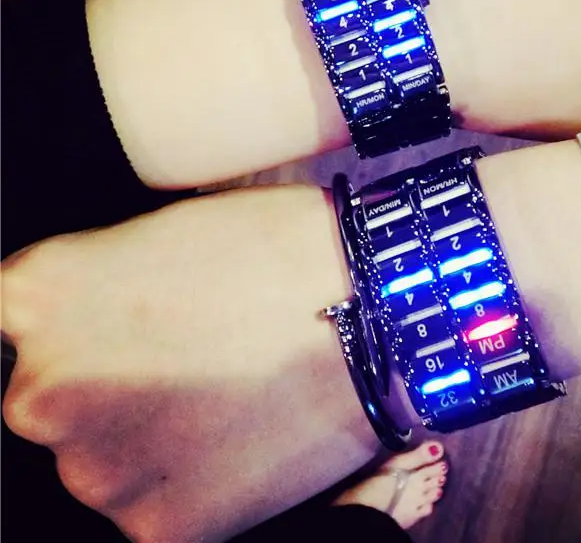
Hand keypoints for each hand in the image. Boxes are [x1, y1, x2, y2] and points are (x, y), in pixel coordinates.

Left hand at [2, 142, 580, 541]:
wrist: (376, 304)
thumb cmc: (280, 250)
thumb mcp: (164, 234)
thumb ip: (92, 283)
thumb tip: (74, 322)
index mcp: (37, 294)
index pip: (12, 326)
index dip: (74, 330)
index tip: (122, 335)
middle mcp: (41, 386)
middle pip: (47, 402)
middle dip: (106, 386)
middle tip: (187, 360)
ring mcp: (94, 467)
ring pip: (99, 461)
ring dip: (146, 437)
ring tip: (224, 394)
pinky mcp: (157, 526)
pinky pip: (151, 507)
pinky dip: (188, 481)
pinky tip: (238, 435)